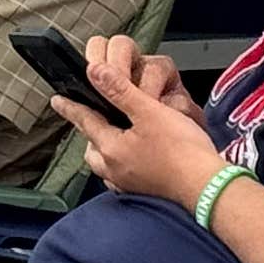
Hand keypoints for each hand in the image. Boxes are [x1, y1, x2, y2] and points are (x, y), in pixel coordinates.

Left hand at [57, 48, 225, 207]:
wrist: (207, 187)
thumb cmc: (181, 148)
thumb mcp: (149, 112)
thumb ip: (119, 90)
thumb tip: (93, 71)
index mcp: (111, 148)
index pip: (84, 121)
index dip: (71, 107)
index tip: (56, 99)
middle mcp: (113, 169)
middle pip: (92, 147)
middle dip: (90, 131)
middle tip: (92, 117)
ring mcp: (127, 183)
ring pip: (105, 163)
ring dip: (105, 149)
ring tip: (114, 136)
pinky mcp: (142, 191)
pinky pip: (120, 176)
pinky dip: (120, 164)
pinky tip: (133, 157)